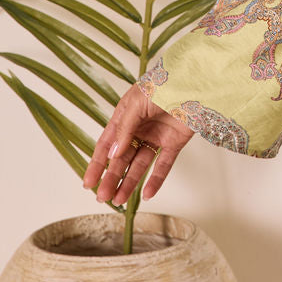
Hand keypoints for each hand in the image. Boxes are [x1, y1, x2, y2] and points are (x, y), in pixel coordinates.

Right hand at [82, 83, 194, 206]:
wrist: (193, 81)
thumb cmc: (163, 83)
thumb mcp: (137, 104)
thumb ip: (125, 130)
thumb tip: (112, 154)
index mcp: (125, 116)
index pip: (107, 144)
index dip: (97, 164)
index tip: (88, 183)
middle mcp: (139, 128)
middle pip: (121, 158)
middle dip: (111, 178)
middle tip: (102, 197)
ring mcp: (156, 136)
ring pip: (139, 164)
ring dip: (129, 182)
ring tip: (119, 200)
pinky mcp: (174, 143)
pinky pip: (164, 165)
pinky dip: (156, 180)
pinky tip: (147, 194)